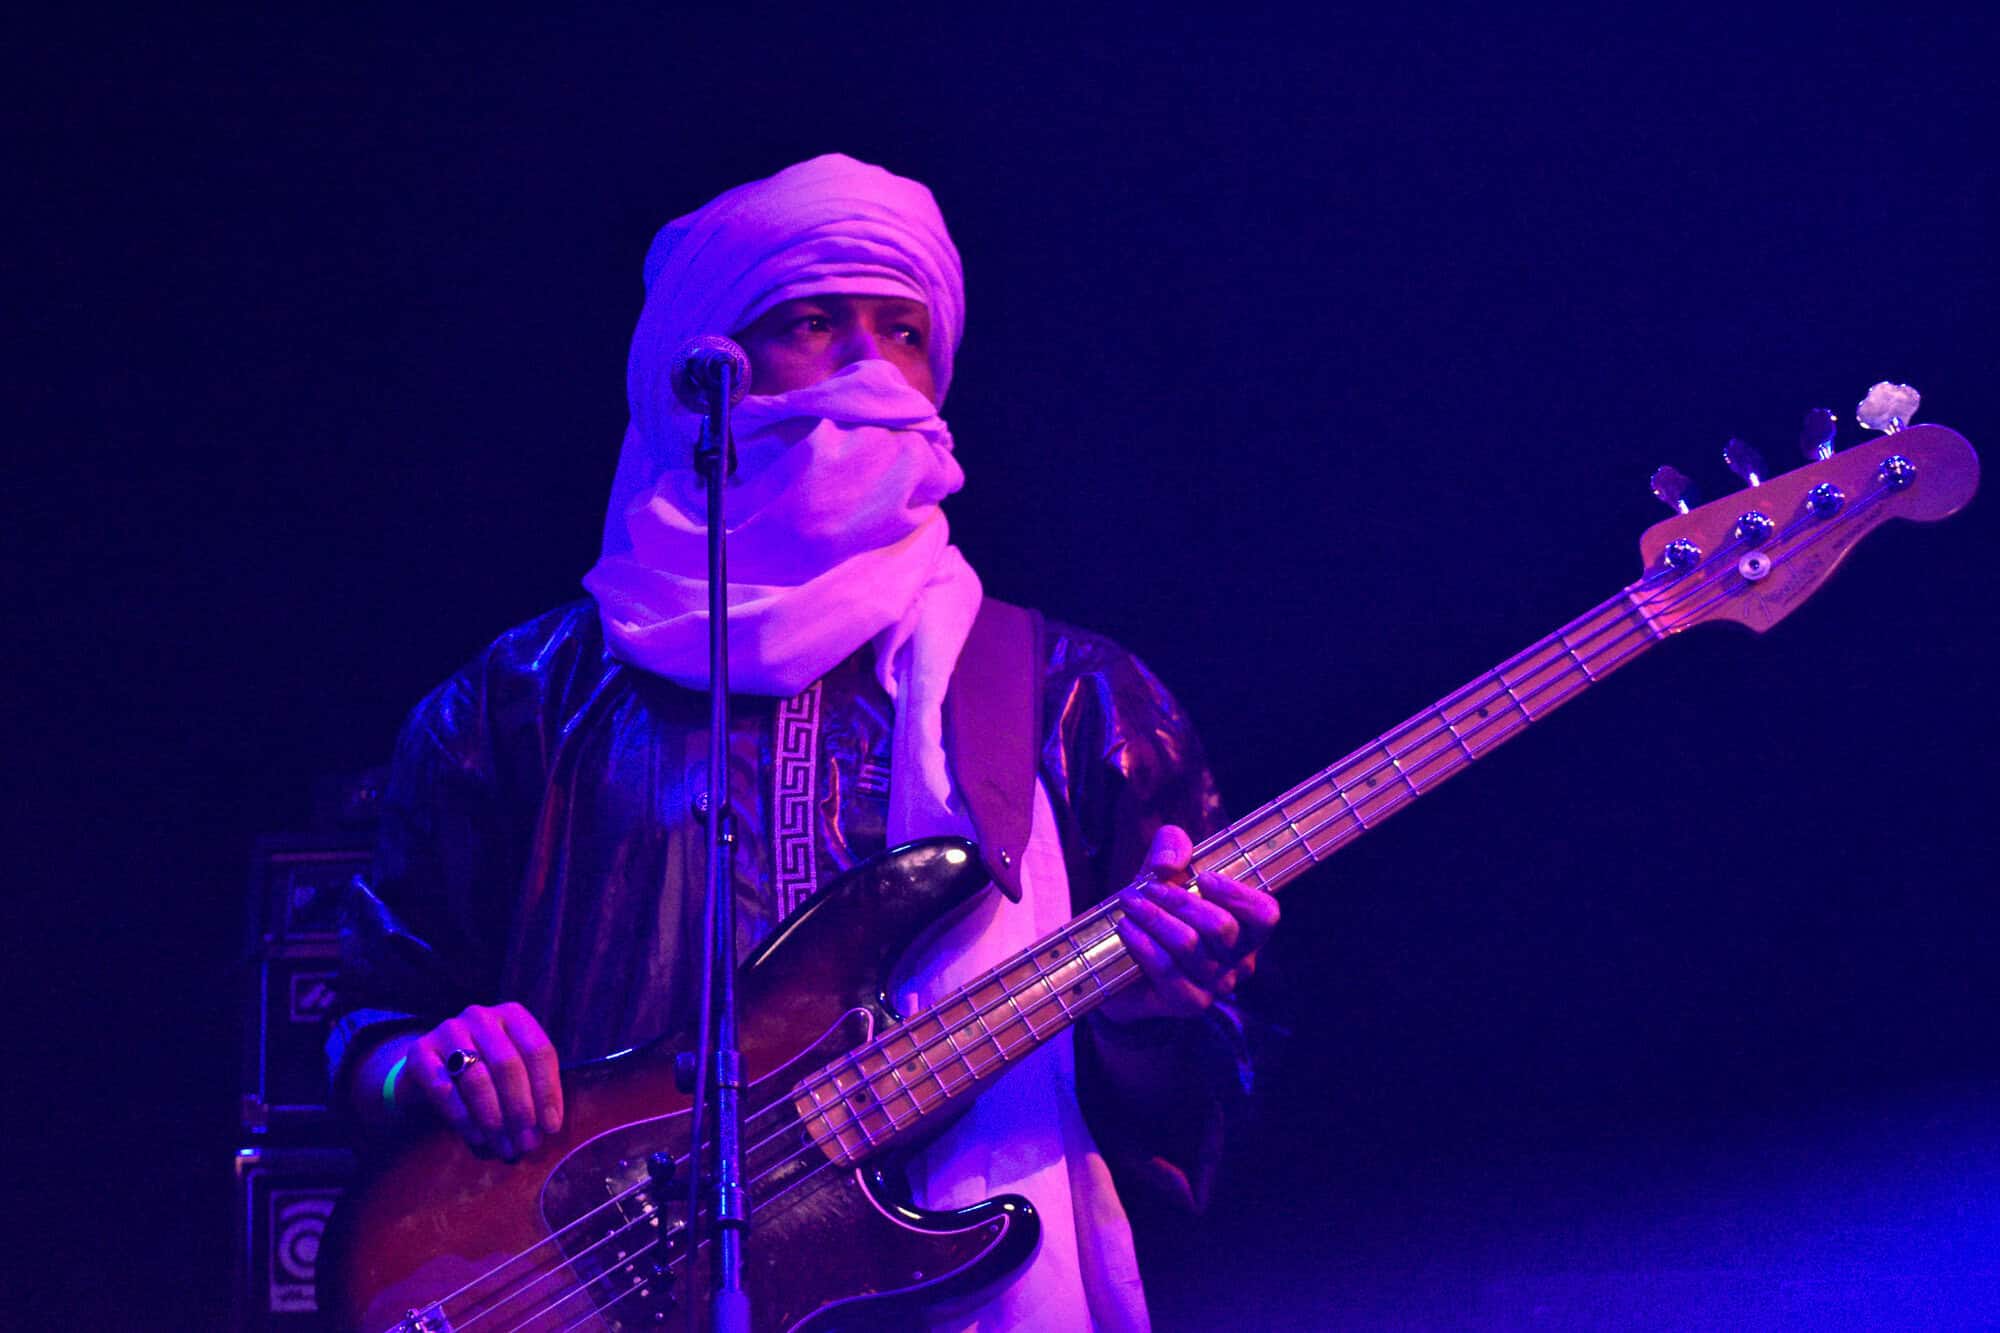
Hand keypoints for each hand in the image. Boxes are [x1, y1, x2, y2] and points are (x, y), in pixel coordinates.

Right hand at [404, 1002, 564, 1159]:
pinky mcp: (419, 1052)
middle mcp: (481, 1016)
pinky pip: (443, 1088)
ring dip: (494, 1119)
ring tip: (504, 1147)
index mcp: (513, 1015)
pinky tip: (477, 1138)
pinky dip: (463, 1117)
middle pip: (508, 1065)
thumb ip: (532, 1095)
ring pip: (477, 1078)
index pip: (539, 1051)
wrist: (431, 1069)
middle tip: (526, 1144)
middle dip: (520, 1110)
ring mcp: (448, 1030)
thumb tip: (547, 1128)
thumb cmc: (484, 1072)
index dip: (548, 1091)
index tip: (551, 1127)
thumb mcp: (513, 1075)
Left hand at [1098, 824, 1278, 1023]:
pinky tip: (1126, 927)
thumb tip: (1168, 864)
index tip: (1202, 876)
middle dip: (1177, 899)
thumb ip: (1172, 845)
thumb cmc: (1157, 908)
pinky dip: (1142, 943)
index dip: (1237, 894)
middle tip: (1146, 887)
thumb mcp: (1164, 867)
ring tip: (1128, 902)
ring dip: (1153, 917)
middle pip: (1220, 926)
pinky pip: (1167, 969)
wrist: (1124, 961)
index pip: (1265, 914)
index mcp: (1247, 928)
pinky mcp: (1189, 1003)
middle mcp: (1240, 961)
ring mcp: (1217, 986)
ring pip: (1189, 945)